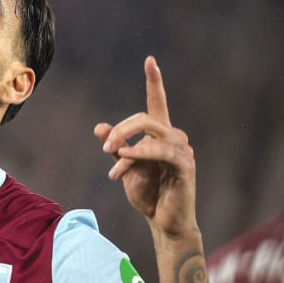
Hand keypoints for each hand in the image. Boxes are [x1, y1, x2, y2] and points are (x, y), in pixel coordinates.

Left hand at [93, 56, 196, 238]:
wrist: (164, 222)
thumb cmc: (148, 194)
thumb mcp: (125, 167)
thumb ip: (116, 147)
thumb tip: (99, 128)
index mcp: (160, 135)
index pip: (157, 102)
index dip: (154, 81)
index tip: (150, 60)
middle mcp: (173, 137)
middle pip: (144, 118)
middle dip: (121, 130)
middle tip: (105, 148)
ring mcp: (182, 150)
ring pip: (150, 133)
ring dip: (125, 146)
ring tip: (113, 164)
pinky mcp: (185, 165)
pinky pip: (161, 151)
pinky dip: (141, 153)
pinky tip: (124, 159)